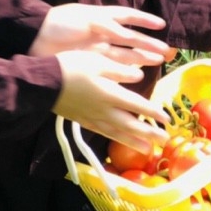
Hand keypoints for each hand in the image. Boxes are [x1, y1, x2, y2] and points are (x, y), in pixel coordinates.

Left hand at [29, 4, 177, 67]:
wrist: (34, 38)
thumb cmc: (59, 23)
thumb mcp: (85, 18)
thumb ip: (108, 26)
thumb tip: (129, 35)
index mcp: (100, 18)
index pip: (126, 16)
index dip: (143, 20)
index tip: (161, 25)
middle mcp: (101, 34)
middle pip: (130, 39)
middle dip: (148, 44)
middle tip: (166, 52)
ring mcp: (96, 51)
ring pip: (124, 54)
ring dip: (141, 57)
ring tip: (158, 61)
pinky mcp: (90, 65)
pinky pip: (112, 68)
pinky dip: (125, 71)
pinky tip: (137, 76)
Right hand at [52, 50, 169, 149]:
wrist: (44, 83)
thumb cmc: (71, 67)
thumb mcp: (97, 61)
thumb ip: (120, 70)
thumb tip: (140, 76)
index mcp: (110, 94)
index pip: (137, 105)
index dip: (153, 112)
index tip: (167, 119)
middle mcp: (104, 110)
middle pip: (131, 125)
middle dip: (148, 133)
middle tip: (164, 140)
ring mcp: (92, 118)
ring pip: (118, 133)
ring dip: (134, 142)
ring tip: (147, 150)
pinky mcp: (82, 120)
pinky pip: (103, 133)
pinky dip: (114, 139)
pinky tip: (118, 140)